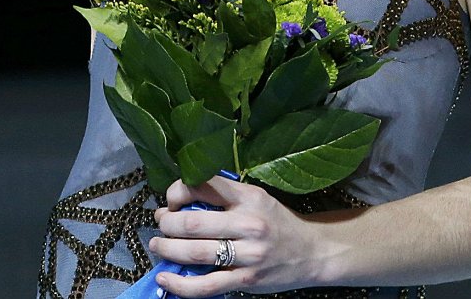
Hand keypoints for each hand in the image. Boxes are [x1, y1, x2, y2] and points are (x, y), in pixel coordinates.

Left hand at [149, 176, 320, 295]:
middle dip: (167, 224)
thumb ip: (224, 198)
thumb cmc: (277, 223)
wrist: (312, 252)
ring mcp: (248, 254)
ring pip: (195, 253)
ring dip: (167, 250)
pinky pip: (206, 285)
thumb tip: (180, 203)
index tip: (171, 200)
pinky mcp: (246, 279)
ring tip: (157, 245)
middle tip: (160, 224)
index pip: (204, 185)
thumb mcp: (256, 199)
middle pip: (192, 223)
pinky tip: (165, 277)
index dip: (177, 191)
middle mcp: (248, 223)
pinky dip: (180, 284)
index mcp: (249, 197)